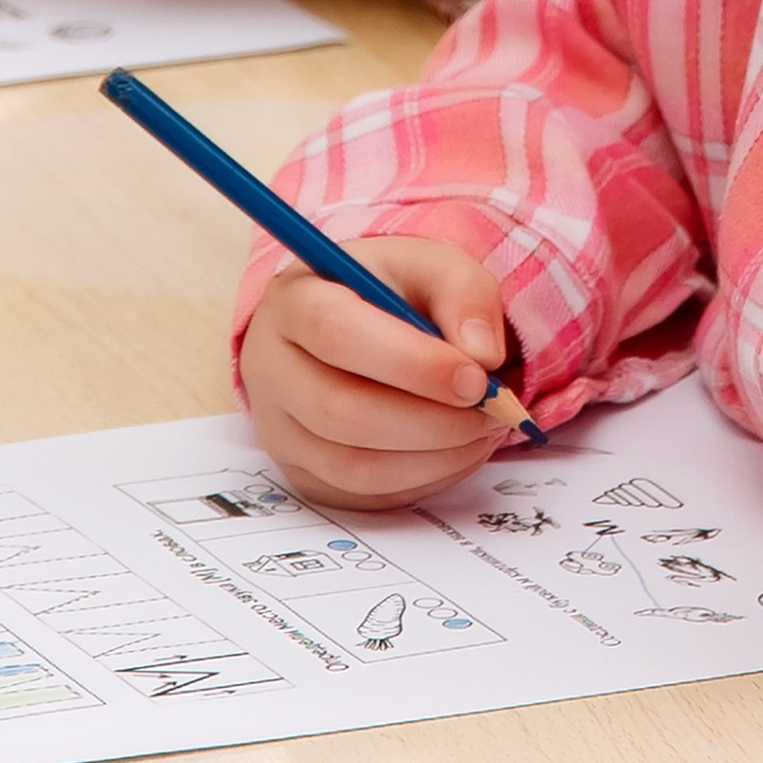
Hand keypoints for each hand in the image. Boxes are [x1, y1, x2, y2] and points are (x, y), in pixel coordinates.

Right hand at [239, 236, 524, 505]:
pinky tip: (458, 450)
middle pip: (340, 412)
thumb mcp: (433, 266)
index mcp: (294, 301)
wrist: (358, 323)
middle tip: (492, 410)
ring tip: (484, 429)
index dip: (410, 363)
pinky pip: (364, 496)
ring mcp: (280, 430)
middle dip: (431, 421)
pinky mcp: (303, 474)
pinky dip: (424, 480)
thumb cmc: (393, 291)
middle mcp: (271, 369)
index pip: (336, 334)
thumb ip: (465, 294)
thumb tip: (482, 355)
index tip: (475, 378)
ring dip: (434, 457)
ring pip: (352, 467)